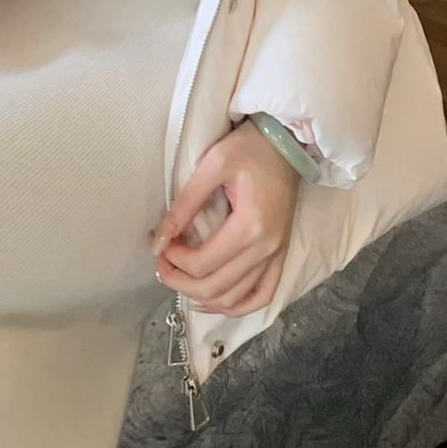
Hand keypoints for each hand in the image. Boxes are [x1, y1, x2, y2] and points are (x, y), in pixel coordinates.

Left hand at [150, 122, 300, 315]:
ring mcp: (277, 255)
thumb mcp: (213, 164)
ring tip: (179, 278)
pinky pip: (261, 296)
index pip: (202, 264)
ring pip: (235, 299)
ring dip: (202, 297)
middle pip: (216, 288)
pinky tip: (212, 300)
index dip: (173, 260)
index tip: (159, 243)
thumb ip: (185, 205)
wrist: (288, 142)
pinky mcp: (281, 255)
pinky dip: (235, 306)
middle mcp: (267, 249)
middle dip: (180, 281)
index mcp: (251, 227)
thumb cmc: (251, 147)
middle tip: (161, 263)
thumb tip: (158, 240)